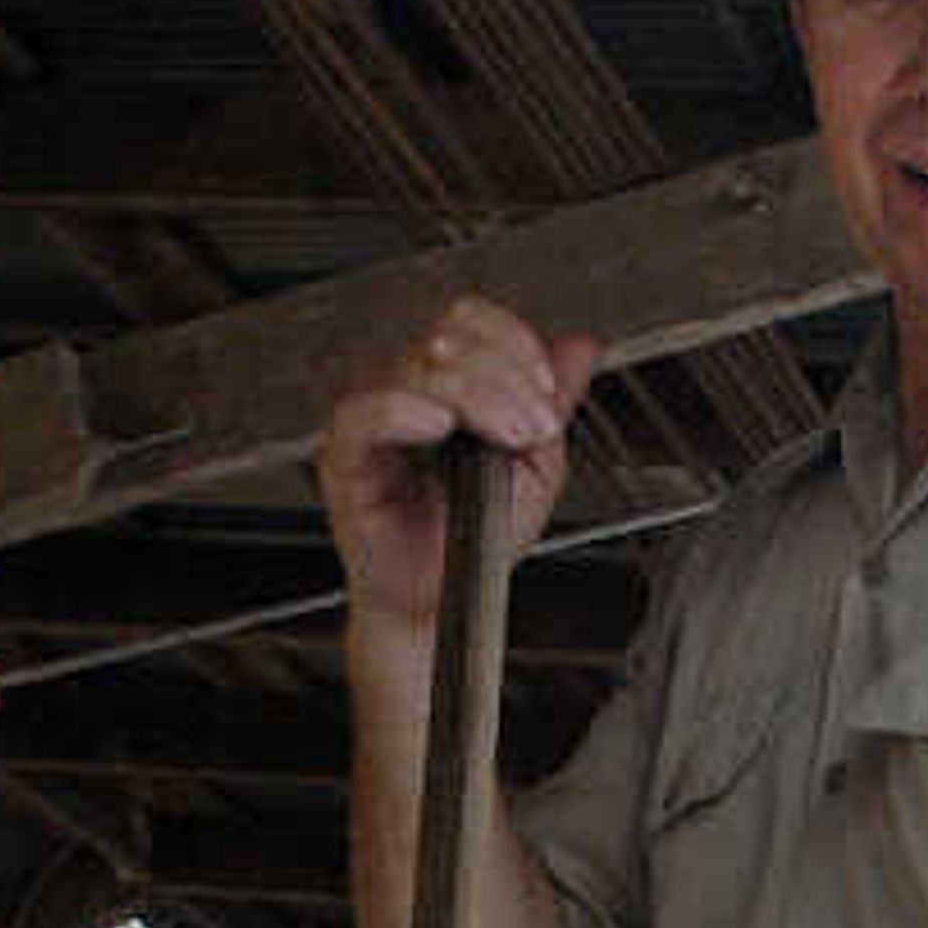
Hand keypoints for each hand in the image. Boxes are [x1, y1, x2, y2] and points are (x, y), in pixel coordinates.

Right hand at [314, 303, 597, 632]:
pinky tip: (439, 426)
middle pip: (447, 337)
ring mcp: (373, 420)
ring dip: (478, 396)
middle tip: (535, 426)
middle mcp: (405, 393)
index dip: (513, 341)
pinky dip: (404, 410)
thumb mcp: (534, 467)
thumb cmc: (475, 541)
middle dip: (506, 375)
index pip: (468, 322)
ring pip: (417, 368)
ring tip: (508, 439)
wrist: (448, 604)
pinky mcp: (346, 457)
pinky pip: (367, 413)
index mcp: (444, 385)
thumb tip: (580, 347)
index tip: (546, 390)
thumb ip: (552, 405)